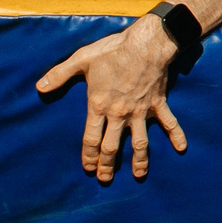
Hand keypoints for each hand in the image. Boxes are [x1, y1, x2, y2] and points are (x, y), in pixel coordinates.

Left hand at [35, 17, 184, 182]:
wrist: (146, 44)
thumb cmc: (112, 51)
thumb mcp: (81, 59)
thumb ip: (59, 75)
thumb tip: (39, 87)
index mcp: (99, 105)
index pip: (91, 139)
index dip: (88, 156)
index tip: (87, 168)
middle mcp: (120, 114)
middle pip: (112, 146)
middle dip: (107, 164)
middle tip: (105, 178)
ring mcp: (141, 111)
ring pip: (140, 142)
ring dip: (139, 160)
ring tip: (138, 175)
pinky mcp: (157, 105)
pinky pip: (169, 123)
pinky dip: (177, 135)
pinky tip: (182, 148)